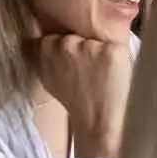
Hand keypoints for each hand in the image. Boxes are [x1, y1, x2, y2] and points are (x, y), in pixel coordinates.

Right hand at [34, 31, 134, 157]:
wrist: (99, 123)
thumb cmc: (76, 103)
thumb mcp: (48, 78)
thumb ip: (43, 57)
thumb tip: (39, 41)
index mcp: (44, 49)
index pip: (53, 34)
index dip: (63, 46)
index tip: (70, 60)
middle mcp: (63, 44)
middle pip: (76, 35)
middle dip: (81, 47)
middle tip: (88, 70)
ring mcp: (88, 46)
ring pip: (96, 39)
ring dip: (100, 52)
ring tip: (101, 74)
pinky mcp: (111, 51)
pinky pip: (116, 47)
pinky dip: (117, 59)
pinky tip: (113, 75)